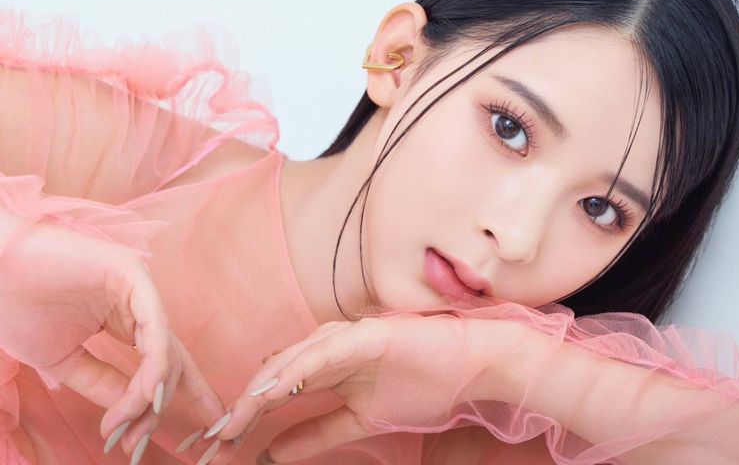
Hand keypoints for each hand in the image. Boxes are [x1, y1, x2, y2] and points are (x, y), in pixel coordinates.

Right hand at [0, 218, 226, 460]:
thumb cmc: (18, 309)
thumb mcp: (64, 360)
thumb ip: (102, 382)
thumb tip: (136, 409)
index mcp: (125, 318)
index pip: (161, 361)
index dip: (173, 398)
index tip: (188, 436)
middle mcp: (140, 303)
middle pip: (171, 360)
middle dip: (164, 406)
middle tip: (139, 444)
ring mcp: (140, 288)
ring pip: (165, 350)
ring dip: (149, 396)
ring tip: (128, 429)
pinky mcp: (132, 275)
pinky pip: (155, 327)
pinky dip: (154, 365)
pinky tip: (146, 395)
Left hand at [205, 312, 536, 462]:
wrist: (476, 369)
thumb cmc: (427, 388)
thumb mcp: (362, 422)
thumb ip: (318, 433)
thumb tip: (274, 453)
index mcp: (331, 367)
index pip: (280, 389)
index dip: (250, 415)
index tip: (223, 445)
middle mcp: (334, 348)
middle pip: (278, 374)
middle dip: (245, 407)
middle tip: (215, 439)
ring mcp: (351, 337)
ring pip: (294, 360)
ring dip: (261, 390)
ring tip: (233, 419)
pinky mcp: (370, 333)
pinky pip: (326, 351)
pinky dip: (299, 368)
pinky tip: (274, 389)